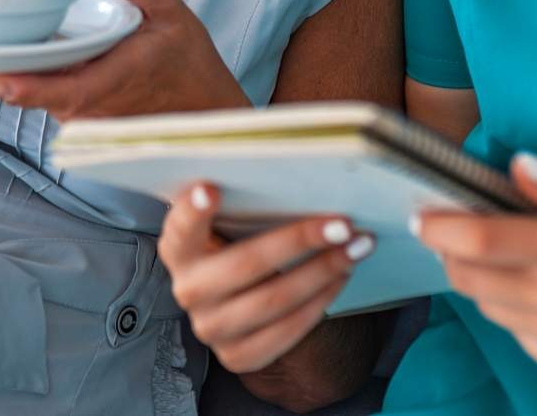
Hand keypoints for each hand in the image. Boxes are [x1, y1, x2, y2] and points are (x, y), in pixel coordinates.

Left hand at [0, 0, 249, 117]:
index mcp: (109, 81)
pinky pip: (32, 95)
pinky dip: (3, 79)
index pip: (59, 91)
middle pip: (22, 95)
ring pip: (22, 97)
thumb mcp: (168, 8)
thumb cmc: (190, 62)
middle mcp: (84, 106)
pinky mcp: (71, 110)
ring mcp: (75, 112)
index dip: (23, 86)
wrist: (205, 112)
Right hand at [160, 181, 373, 372]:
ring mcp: (211, 327)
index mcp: (180, 249)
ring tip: (355, 249)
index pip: (181, 228)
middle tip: (343, 224)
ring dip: (322, 272)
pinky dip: (320, 301)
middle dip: (300, 241)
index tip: (211, 188)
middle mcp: (188, 289)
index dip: (193, 210)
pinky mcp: (237, 356)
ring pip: (274, 300)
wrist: (245, 302)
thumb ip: (247, 206)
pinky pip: (286, 331)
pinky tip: (340, 278)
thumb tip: (302, 180)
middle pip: (246, 264)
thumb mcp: (234, 225)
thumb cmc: (243, 244)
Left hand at [411, 154, 536, 382]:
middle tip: (461, 230)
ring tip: (517, 256)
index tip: (422, 215)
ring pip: (490, 308)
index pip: (484, 243)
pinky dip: (515, 310)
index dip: (442, 228)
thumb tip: (516, 170)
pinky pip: (517, 334)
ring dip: (486, 281)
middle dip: (454, 253)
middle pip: (473, 280)